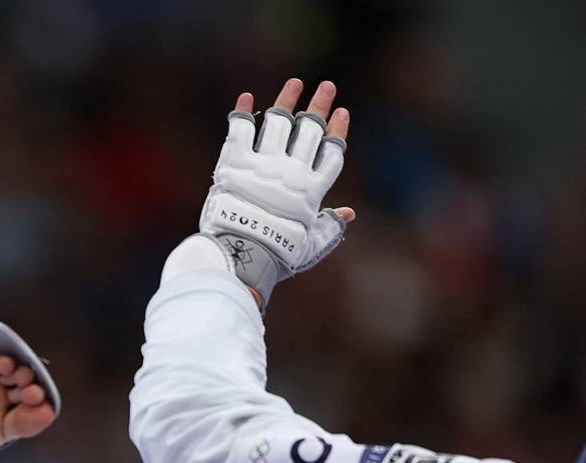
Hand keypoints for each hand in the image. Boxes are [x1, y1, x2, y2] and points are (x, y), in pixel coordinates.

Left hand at [200, 77, 354, 305]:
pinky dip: (244, 113)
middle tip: (327, 86)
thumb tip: (349, 213)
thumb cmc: (275, 256)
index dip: (337, 131)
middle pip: (311, 131)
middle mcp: (292, 172)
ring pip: (281, 123)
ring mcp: (265, 165)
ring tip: (295, 82)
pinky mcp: (236, 163)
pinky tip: (247, 98)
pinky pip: (242, 130)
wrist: (240, 257)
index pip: (332, 154)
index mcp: (312, 192)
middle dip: (320, 106)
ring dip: (288, 100)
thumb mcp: (309, 246)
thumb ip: (329, 227)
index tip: (342, 112)